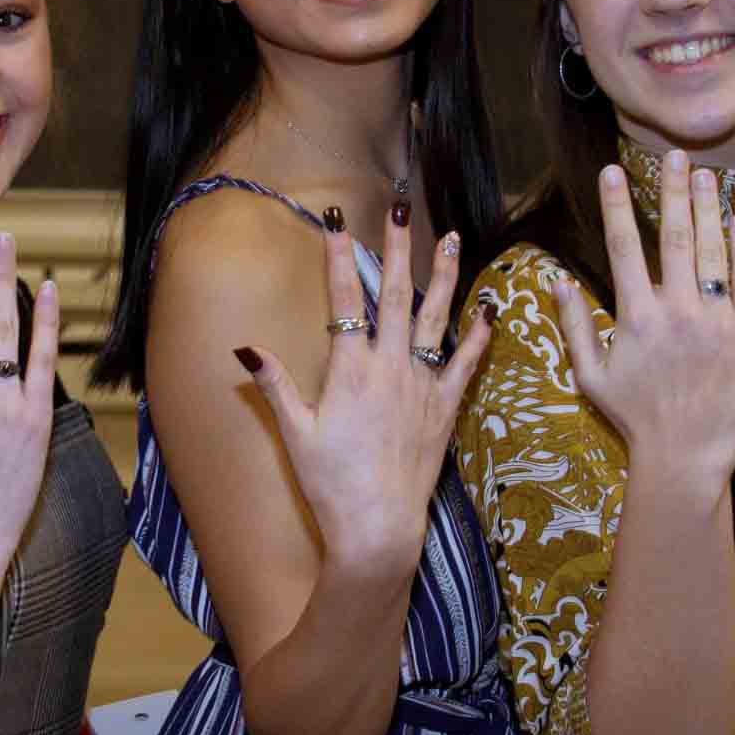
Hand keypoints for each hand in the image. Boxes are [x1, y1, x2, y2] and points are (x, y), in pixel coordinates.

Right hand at [234, 203, 492, 566]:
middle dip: (395, 247)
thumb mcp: (295, 433)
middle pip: (393, 295)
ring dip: (443, 276)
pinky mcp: (444, 409)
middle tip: (401, 207)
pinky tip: (490, 309)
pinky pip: (466, 365)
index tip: (336, 221)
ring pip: (434, 319)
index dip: (339, 258)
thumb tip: (245, 347)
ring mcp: (422, 386)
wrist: (378, 527)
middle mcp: (389, 369)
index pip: (344, 301)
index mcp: (350, 372)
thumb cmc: (330, 484)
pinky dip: (479, 336)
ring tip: (450, 238)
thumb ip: (275, 385)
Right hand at [553, 151, 734, 485]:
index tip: (612, 170)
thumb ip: (575, 324)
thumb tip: (558, 280)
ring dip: (708, 208)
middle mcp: (678, 312)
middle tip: (674, 155)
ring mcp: (718, 321)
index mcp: (636, 317)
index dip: (616, 205)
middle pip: (675, 236)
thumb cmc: (634, 415)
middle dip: (672, 191)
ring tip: (706, 175)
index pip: (623, 247)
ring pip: (713, 251)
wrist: (688, 453)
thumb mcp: (590, 374)